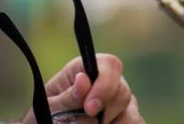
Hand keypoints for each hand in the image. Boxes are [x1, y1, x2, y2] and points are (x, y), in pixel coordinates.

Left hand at [21, 55, 143, 123]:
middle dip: (106, 112)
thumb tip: (83, 79)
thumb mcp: (50, 106)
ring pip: (132, 113)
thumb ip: (67, 98)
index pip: (109, 64)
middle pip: (123, 91)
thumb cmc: (47, 115)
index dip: (104, 85)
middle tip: (88, 123)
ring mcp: (119, 104)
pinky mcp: (125, 120)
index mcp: (86, 70)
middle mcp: (107, 84)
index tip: (89, 108)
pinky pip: (136, 123)